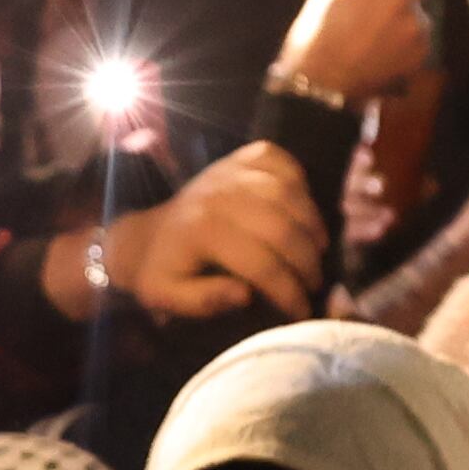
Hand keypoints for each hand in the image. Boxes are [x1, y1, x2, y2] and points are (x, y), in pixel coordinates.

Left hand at [54, 142, 323, 323]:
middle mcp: (219, 195)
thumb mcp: (168, 297)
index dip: (288, 292)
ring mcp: (232, 171)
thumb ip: (202, 302)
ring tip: (318, 251)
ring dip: (312, 225)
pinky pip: (282, 163)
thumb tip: (245, 295)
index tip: (301, 312)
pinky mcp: (241, 157)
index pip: (261, 265)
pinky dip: (301, 184)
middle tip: (314, 284)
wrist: (150, 234)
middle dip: (306, 263)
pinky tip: (302, 211)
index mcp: (202, 232)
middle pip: (282, 229)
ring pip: (289, 194)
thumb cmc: (165, 271)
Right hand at [275, 0, 439, 108]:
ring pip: (419, 14)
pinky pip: (419, 40)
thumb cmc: (318, 32)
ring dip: (404, 23)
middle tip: (373, 20)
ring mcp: (414, 22)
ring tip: (373, 43)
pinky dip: (406, 46)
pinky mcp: (421, 49)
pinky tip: (380, 56)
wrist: (319, 83)